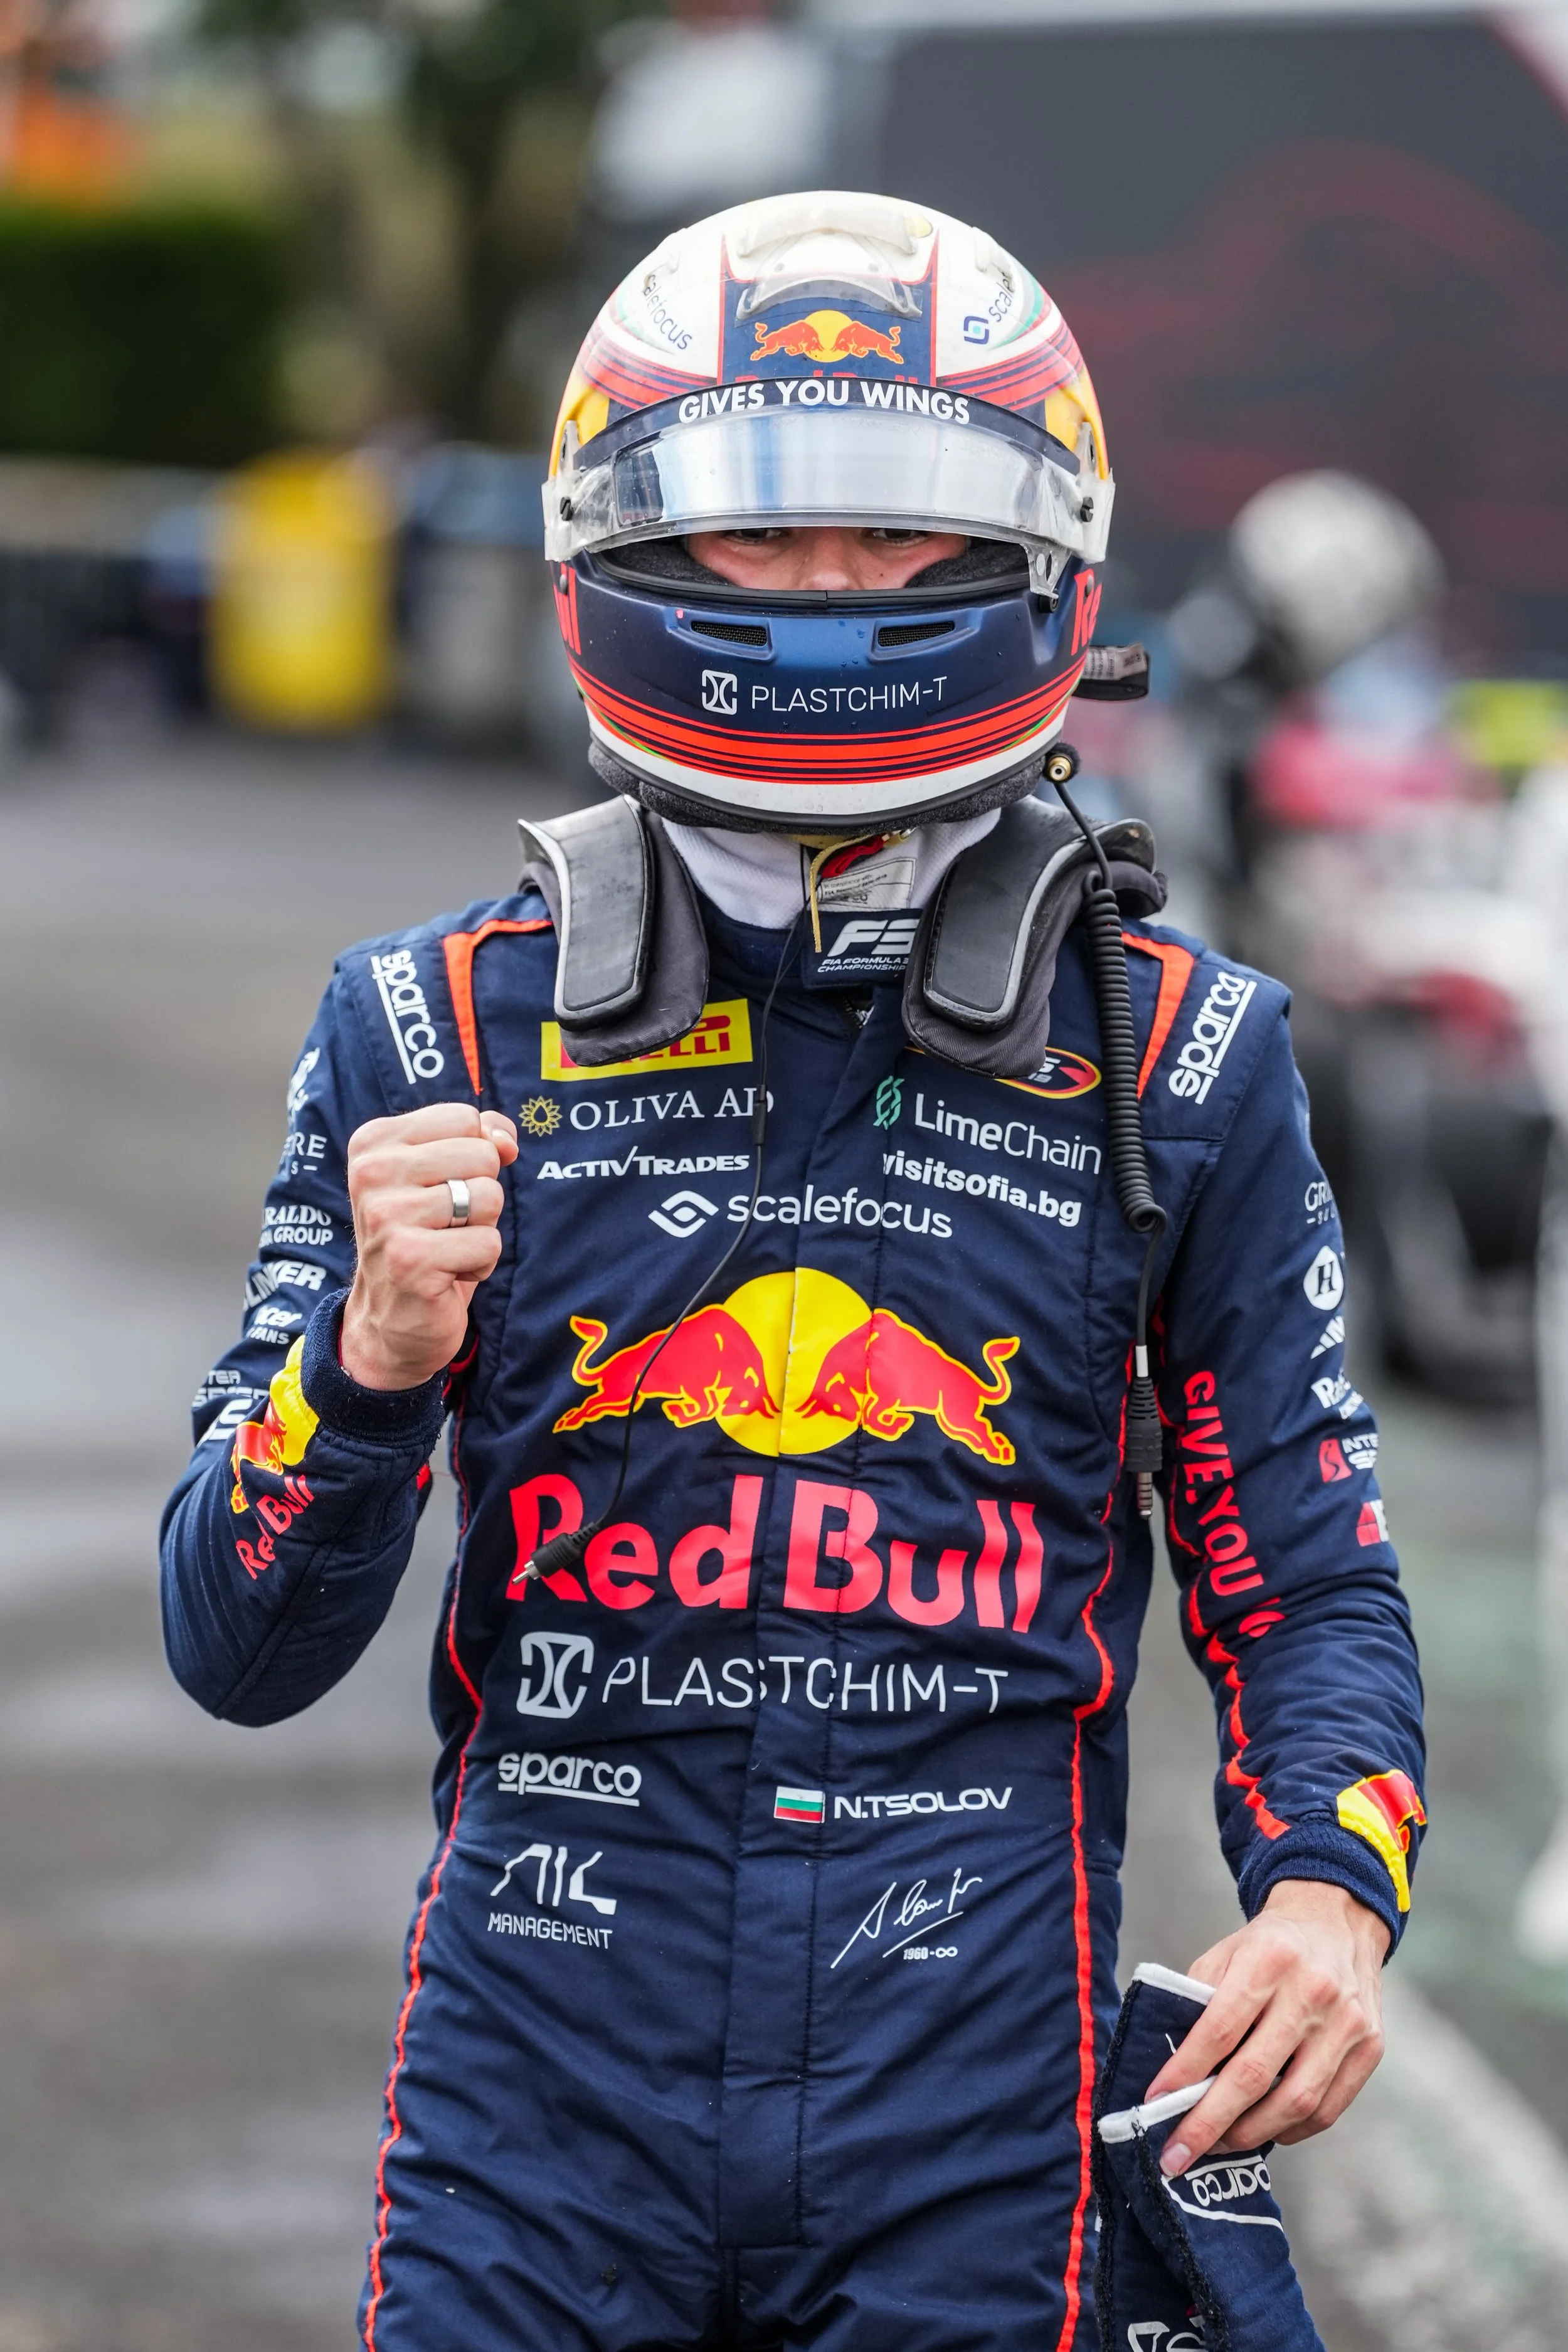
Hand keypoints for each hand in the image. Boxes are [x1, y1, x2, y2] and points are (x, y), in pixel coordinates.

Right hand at [340, 1104, 517, 1390]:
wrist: (388, 1318)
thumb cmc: (424, 1237)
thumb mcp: (444, 1174)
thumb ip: (479, 1139)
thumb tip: (505, 1140)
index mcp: (374, 1142)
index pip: (465, 1119)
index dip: (475, 1156)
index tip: (443, 1188)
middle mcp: (372, 1172)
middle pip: (482, 1155)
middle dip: (482, 1194)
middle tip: (447, 1224)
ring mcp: (387, 1216)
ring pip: (489, 1198)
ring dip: (482, 1231)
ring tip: (447, 1248)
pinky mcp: (410, 1259)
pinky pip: (488, 1243)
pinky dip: (480, 1264)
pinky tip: (447, 1273)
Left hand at [1143, 1880, 1388, 2174]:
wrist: (1338, 1921)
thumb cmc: (1270, 1944)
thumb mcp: (1227, 1952)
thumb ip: (1200, 2002)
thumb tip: (1172, 2071)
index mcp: (1269, 1958)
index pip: (1220, 2028)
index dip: (1185, 2071)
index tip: (1155, 2101)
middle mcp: (1313, 1991)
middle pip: (1255, 2074)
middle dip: (1209, 2122)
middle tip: (1177, 2154)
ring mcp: (1347, 2023)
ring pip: (1295, 2101)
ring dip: (1249, 2134)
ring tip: (1216, 2145)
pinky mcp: (1370, 2048)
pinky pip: (1328, 2109)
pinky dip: (1290, 2130)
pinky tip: (1263, 2131)